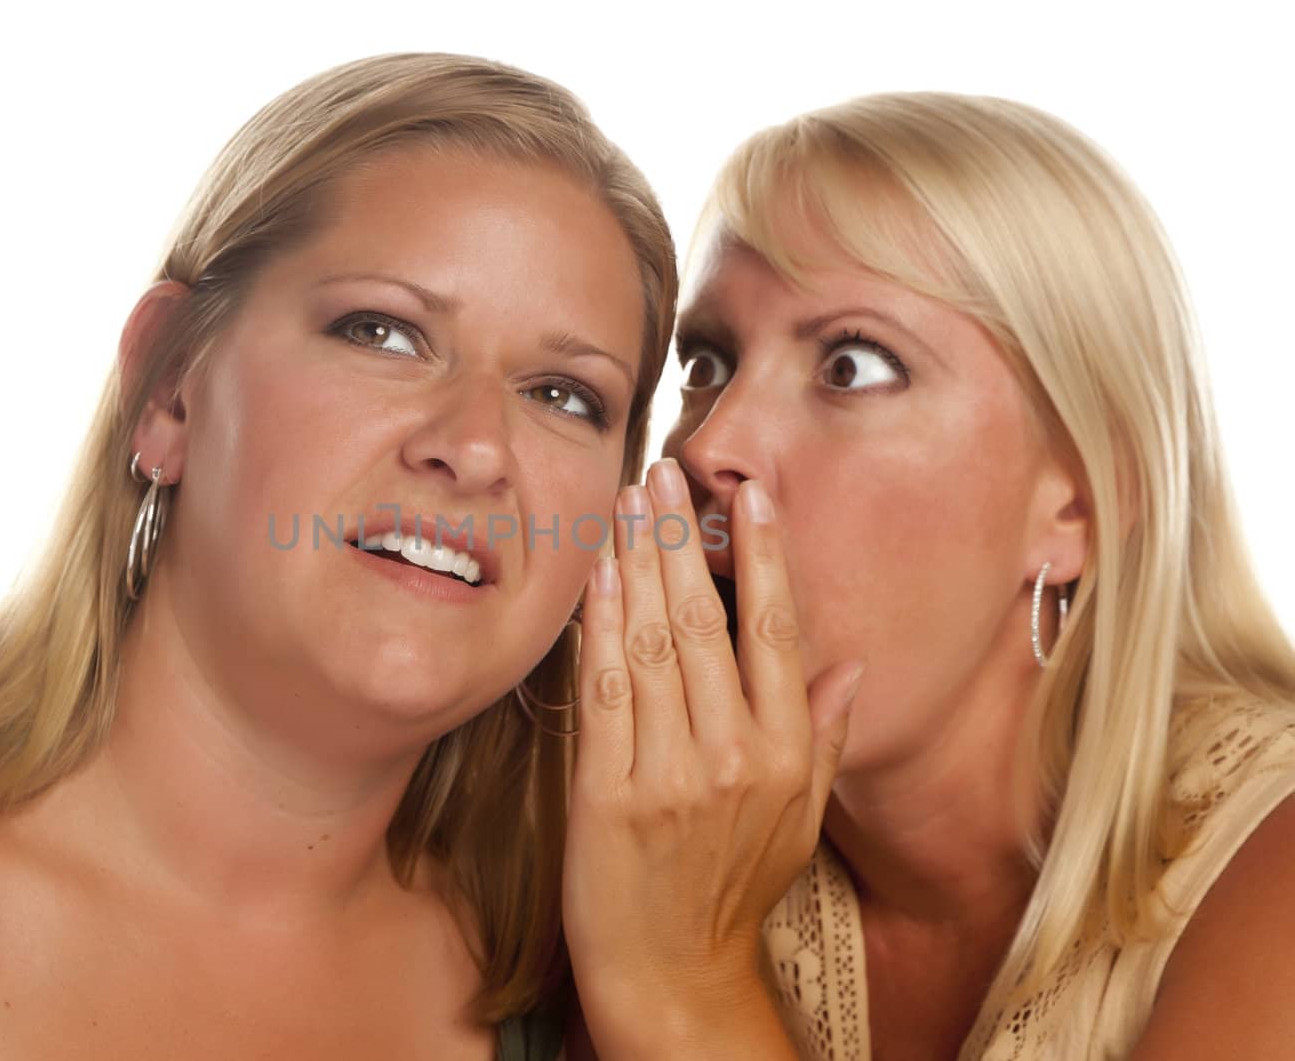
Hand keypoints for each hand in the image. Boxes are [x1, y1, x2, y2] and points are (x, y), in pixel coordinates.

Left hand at [562, 462, 864, 1057]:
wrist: (672, 974)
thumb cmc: (733, 891)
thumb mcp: (801, 822)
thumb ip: (823, 739)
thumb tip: (849, 667)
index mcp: (787, 755)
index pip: (777, 633)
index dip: (763, 556)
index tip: (747, 494)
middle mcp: (734, 757)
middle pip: (705, 621)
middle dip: (680, 536)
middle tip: (662, 472)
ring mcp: (669, 775)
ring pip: (652, 643)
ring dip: (636, 563)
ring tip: (627, 502)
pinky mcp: (607, 793)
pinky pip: (603, 691)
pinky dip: (599, 627)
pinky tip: (597, 575)